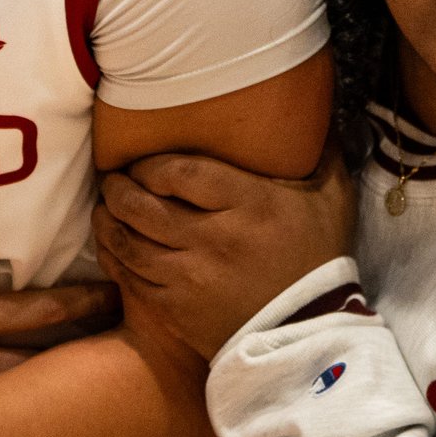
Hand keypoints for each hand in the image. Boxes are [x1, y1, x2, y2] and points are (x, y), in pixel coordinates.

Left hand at [92, 148, 354, 363]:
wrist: (313, 335)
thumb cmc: (319, 259)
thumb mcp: (330, 198)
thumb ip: (319, 151)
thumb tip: (311, 101)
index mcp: (247, 204)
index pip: (177, 172)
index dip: (148, 165)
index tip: (141, 163)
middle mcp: (213, 239)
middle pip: (141, 206)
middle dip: (117, 188)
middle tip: (113, 180)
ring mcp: (191, 278)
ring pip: (127, 242)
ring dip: (108, 222)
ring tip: (106, 208)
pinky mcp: (177, 312)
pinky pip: (130, 279)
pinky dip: (114, 259)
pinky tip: (113, 245)